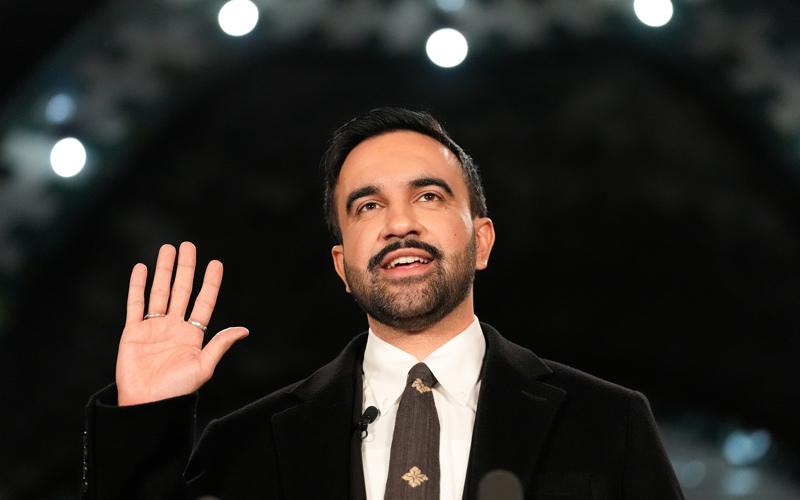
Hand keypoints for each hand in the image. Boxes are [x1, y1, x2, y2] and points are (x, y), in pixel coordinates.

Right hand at [116, 242, 248, 405]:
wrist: (147, 405)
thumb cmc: (177, 391)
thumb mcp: (203, 367)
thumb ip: (220, 345)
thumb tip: (243, 330)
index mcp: (193, 335)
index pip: (203, 302)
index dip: (210, 283)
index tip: (215, 263)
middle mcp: (174, 327)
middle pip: (181, 291)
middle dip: (185, 268)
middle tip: (188, 245)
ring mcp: (153, 328)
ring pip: (160, 292)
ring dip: (164, 270)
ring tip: (168, 249)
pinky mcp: (132, 332)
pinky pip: (135, 304)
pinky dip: (137, 286)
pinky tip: (141, 268)